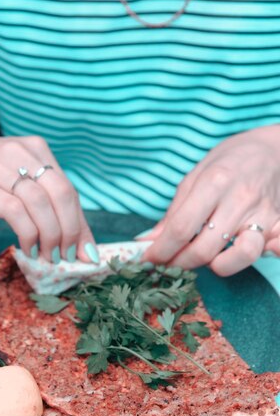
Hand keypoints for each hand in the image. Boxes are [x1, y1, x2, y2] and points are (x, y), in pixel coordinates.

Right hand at [0, 123, 97, 262]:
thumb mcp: (13, 176)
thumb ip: (42, 198)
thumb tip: (74, 238)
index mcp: (36, 149)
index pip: (70, 191)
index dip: (82, 225)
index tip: (88, 253)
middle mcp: (21, 154)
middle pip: (63, 195)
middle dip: (72, 232)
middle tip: (68, 257)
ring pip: (42, 205)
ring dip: (51, 238)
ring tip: (48, 257)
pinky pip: (16, 213)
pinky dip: (29, 235)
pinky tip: (28, 249)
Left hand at [142, 125, 279, 275]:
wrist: (273, 150)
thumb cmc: (230, 161)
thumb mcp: (195, 175)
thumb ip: (174, 211)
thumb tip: (149, 241)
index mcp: (214, 182)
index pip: (181, 228)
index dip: (161, 250)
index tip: (149, 259)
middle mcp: (240, 199)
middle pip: (205, 249)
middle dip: (180, 264)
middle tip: (169, 265)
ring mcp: (264, 213)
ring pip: (241, 255)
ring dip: (218, 266)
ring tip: (206, 260)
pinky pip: (278, 247)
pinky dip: (268, 255)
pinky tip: (248, 252)